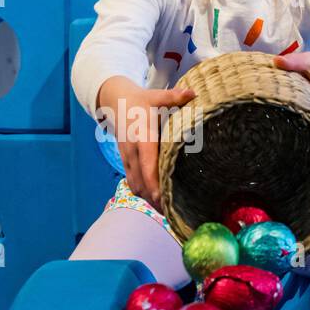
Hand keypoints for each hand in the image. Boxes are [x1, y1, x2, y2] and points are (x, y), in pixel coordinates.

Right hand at [98, 80, 196, 210]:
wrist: (116, 102)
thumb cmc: (142, 101)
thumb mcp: (157, 96)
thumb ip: (174, 97)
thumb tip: (193, 94)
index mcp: (142, 139)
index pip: (148, 167)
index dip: (155, 186)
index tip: (166, 200)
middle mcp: (133, 152)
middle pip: (142, 184)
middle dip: (156, 201)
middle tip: (174, 215)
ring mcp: (127, 159)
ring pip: (136, 186)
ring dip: (149, 200)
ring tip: (168, 213)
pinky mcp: (126, 162)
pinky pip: (133, 183)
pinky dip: (144, 194)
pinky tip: (157, 202)